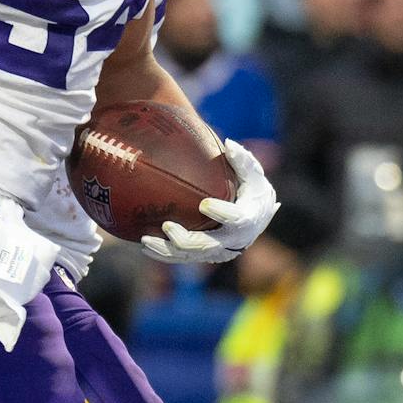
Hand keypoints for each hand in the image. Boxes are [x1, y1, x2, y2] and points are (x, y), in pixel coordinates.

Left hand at [143, 138, 278, 264]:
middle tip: (167, 226)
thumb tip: (228, 144)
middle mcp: (233, 241)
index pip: (236, 219)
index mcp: (248, 220)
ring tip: (146, 240)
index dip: (221, 214)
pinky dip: (164, 254)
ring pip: (190, 256)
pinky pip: (183, 258)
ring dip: (167, 250)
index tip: (205, 204)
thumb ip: (243, 160)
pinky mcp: (205, 255)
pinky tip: (144, 246)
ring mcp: (217, 251)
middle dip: (185, 239)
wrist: (257, 217)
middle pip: (207, 245)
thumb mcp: (254, 174)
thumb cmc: (253, 190)